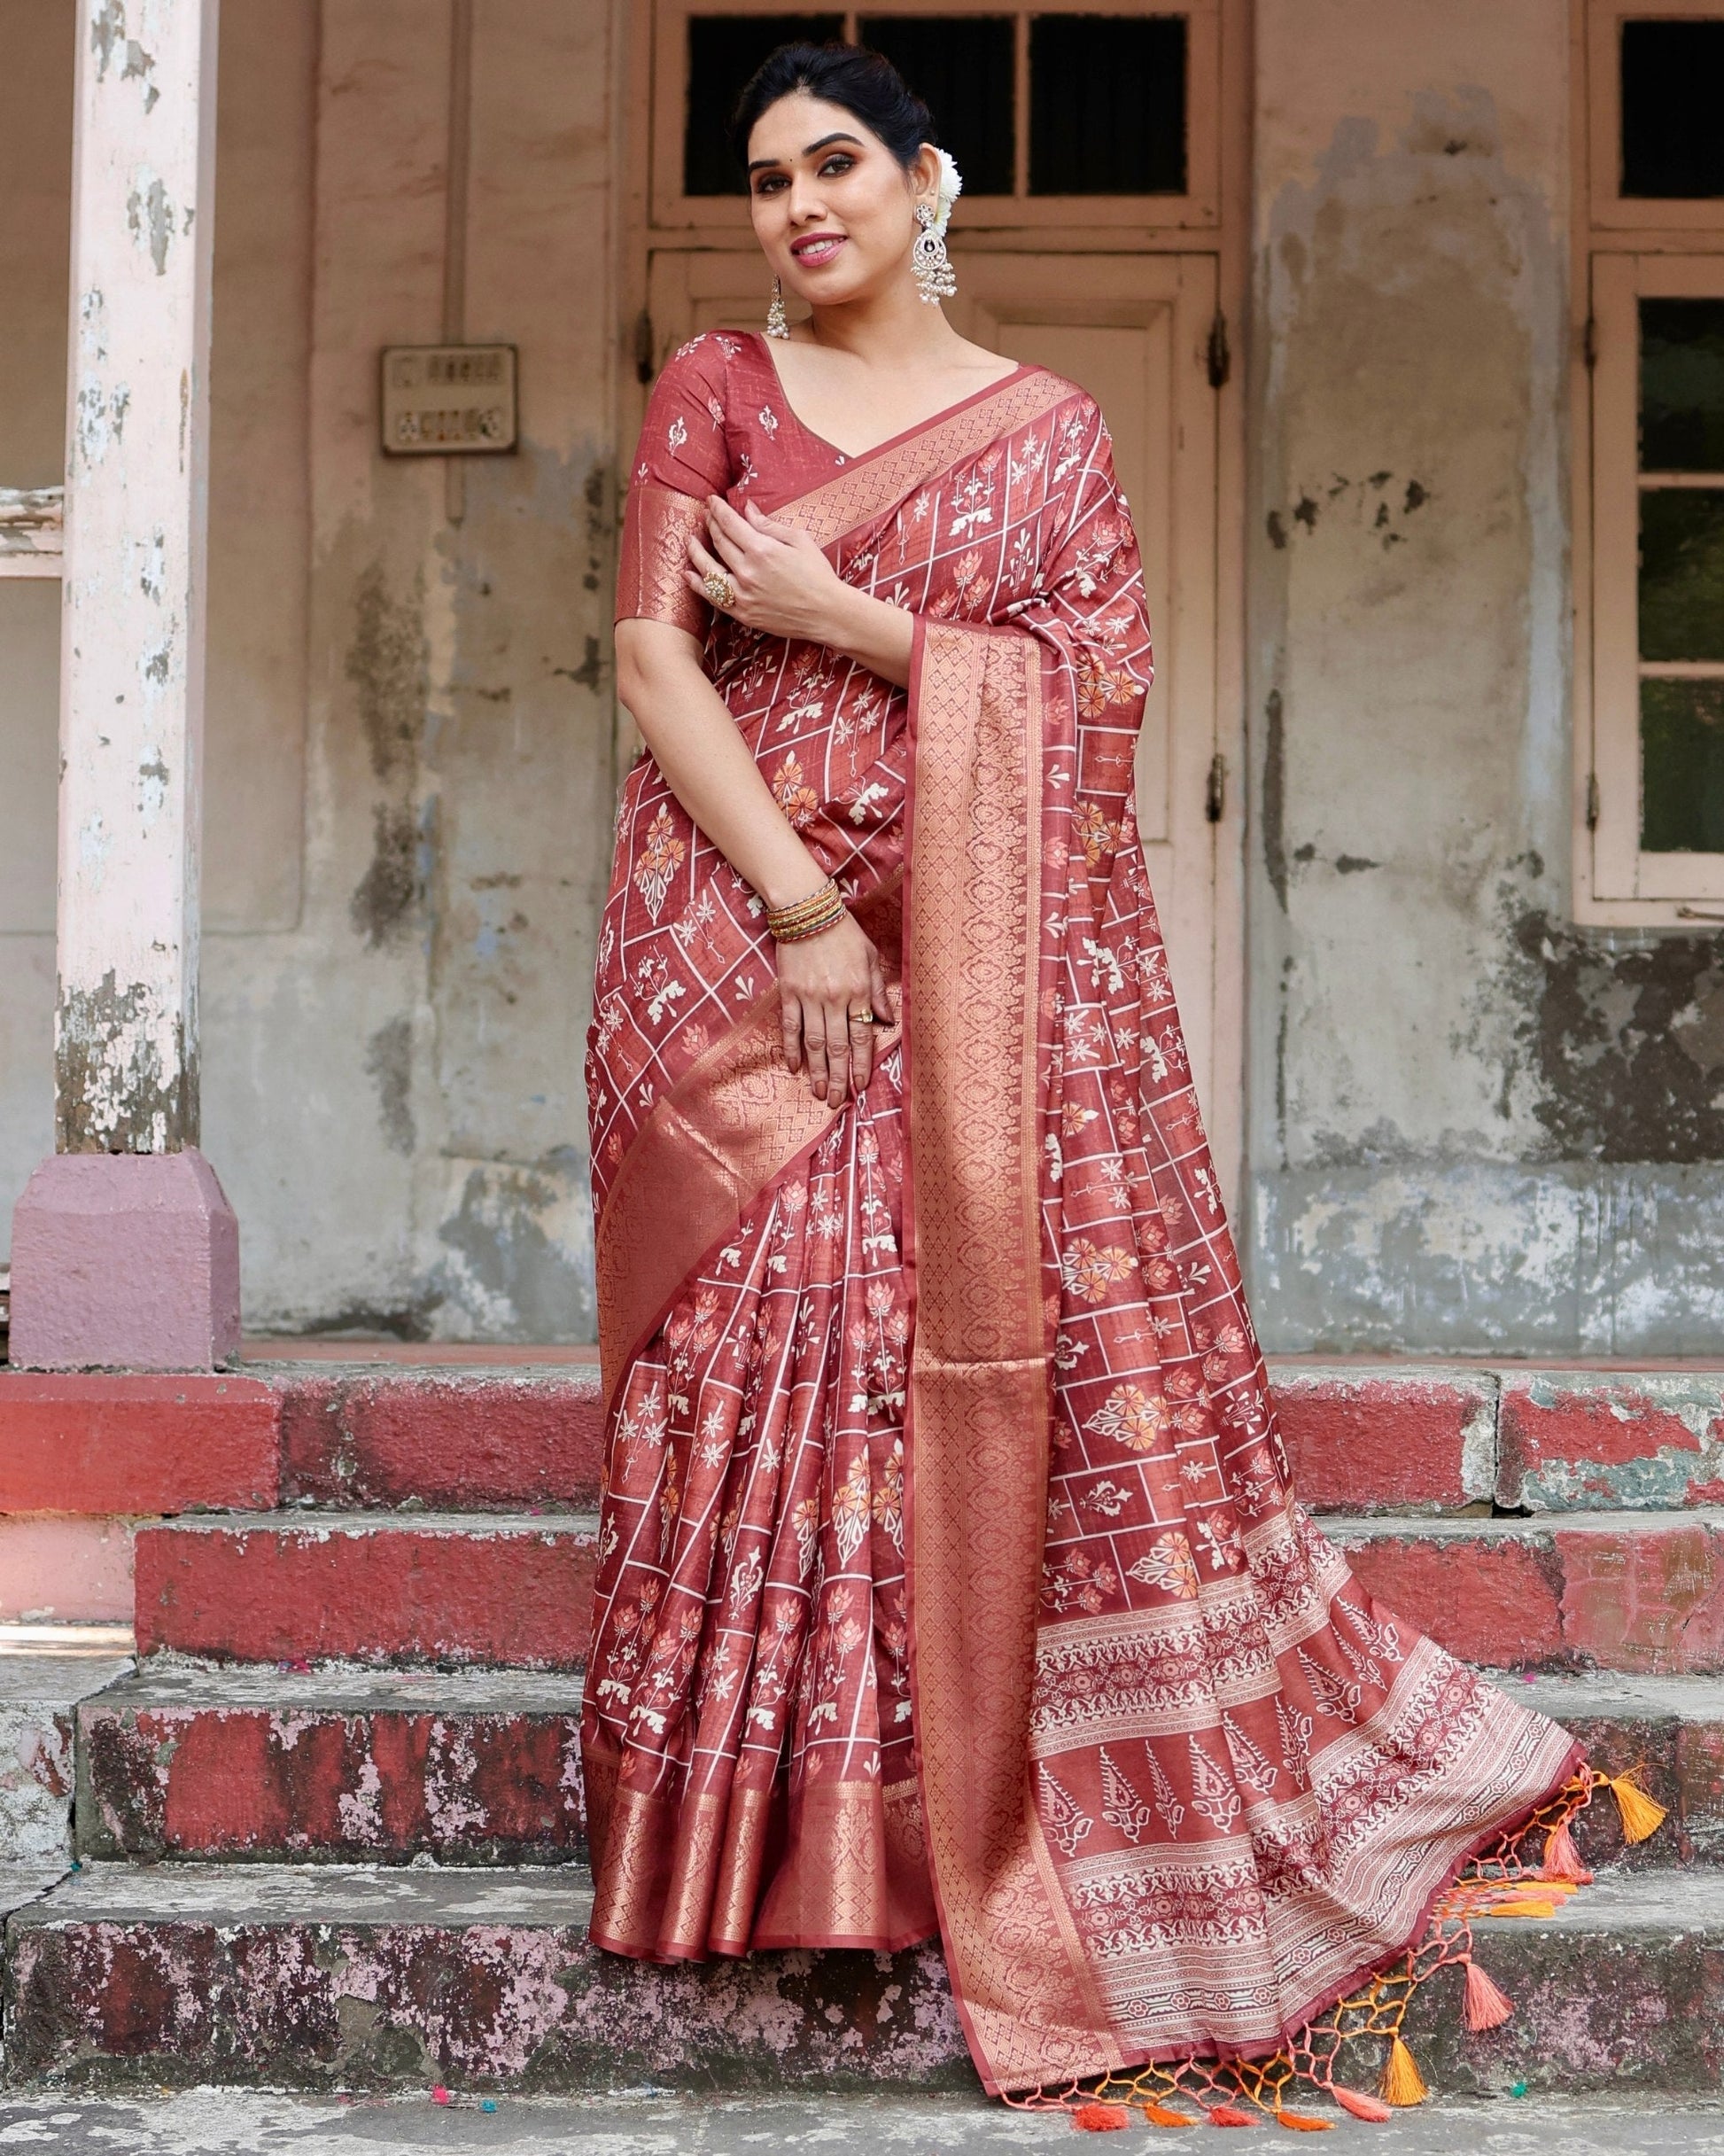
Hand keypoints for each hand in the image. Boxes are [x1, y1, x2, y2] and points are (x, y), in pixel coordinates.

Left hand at [687, 497, 848, 644]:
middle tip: (706, 516)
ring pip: (708, 570)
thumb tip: (747, 510)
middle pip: (719, 543)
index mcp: (762, 550)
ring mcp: (743, 595)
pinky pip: (713, 598)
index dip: (717, 509)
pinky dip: (698, 585)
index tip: (711, 501)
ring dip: (696, 552)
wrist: (827, 613)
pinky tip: (688, 574)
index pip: (730, 523)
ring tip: (690, 540)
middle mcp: (747, 572)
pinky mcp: (743, 613)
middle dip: (710, 525)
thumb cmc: (818, 575)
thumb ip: (769, 525)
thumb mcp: (799, 541)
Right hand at [776, 910, 894, 1103]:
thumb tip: (888, 1021)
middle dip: (838, 1077)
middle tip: (836, 1102)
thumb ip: (878, 991)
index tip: (861, 1085)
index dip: (861, 1063)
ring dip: (816, 1071)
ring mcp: (809, 997)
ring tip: (817, 1093)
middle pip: (836, 1046)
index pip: (862, 1035)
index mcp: (858, 991)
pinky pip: (791, 1027)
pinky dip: (792, 1049)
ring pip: (814, 1043)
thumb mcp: (870, 957)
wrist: (807, 910)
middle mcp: (834, 998)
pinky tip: (793, 1067)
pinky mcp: (788, 992)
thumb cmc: (843, 932)